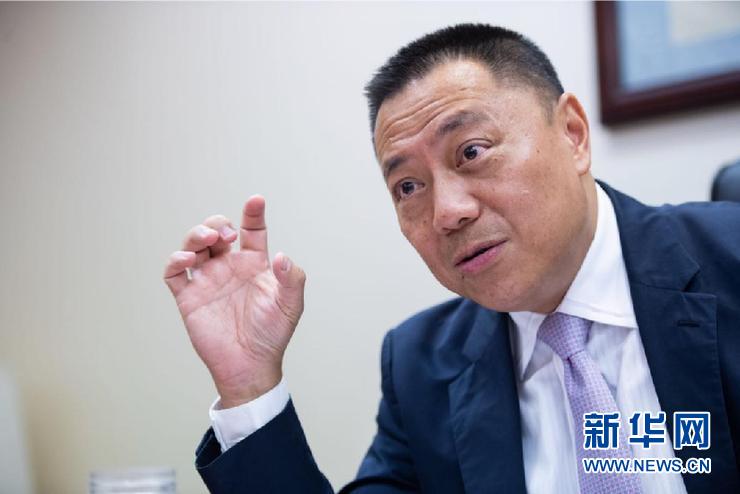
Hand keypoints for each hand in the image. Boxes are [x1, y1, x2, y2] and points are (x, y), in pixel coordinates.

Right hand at [163, 196, 305, 407]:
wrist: (250, 366)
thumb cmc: (272, 336)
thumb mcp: (291, 306)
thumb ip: (291, 279)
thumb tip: (281, 256)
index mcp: (254, 265)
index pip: (251, 231)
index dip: (253, 213)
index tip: (256, 200)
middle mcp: (229, 268)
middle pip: (216, 231)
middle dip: (217, 222)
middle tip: (226, 234)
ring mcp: (207, 281)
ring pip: (194, 246)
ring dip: (196, 235)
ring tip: (208, 239)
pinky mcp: (189, 297)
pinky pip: (174, 273)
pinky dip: (175, 261)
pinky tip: (187, 259)